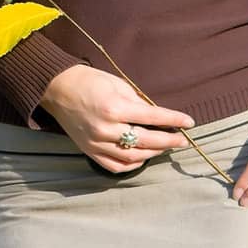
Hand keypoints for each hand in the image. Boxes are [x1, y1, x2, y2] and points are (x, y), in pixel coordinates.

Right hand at [39, 64, 195, 172]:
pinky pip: (115, 166)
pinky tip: (143, 158)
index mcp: (114, 107)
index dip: (174, 120)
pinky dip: (132, 165)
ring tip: (166, 147)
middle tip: (182, 140)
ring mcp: (97, 143)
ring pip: (133, 157)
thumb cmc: (90, 81)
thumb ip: (138, 102)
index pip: (152, 117)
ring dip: (153, 153)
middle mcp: (106, 129)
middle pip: (146, 141)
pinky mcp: (89, 151)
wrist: (58, 88)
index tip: (190, 123)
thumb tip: (158, 117)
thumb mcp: (118, 84)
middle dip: (168, 141)